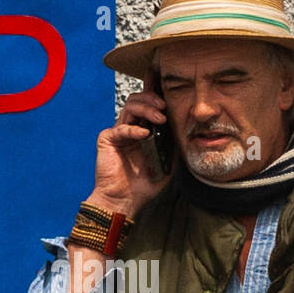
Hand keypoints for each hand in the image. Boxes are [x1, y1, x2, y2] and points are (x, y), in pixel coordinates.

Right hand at [90, 72, 171, 216]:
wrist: (123, 202)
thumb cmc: (142, 187)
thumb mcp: (166, 166)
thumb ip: (173, 149)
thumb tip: (186, 133)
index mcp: (142, 132)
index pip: (148, 107)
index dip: (156, 95)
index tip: (168, 90)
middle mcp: (129, 129)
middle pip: (138, 100)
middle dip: (152, 98)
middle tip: (165, 106)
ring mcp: (117, 133)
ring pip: (129, 106)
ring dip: (146, 108)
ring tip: (159, 117)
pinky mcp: (107, 139)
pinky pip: (121, 128)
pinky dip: (133, 129)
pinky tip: (144, 134)